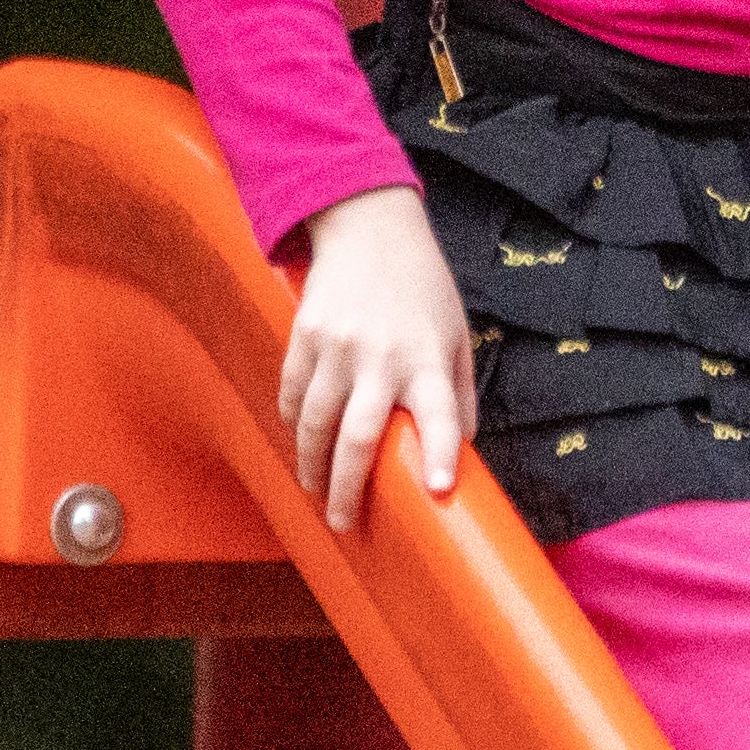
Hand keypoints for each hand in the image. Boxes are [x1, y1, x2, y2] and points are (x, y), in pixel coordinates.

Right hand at [280, 187, 474, 529]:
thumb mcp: (455, 334)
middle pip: (359, 437)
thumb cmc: (422, 289)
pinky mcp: (304, 335)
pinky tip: (301, 445)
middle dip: (348, 489)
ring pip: (314, 423)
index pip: (440, 414)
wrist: (369, 226)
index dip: (440, 453)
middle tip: (344, 523)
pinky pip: (291, 393)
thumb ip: (458, 395)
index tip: (437, 489)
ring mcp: (337, 346)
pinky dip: (293, 425)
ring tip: (316, 493)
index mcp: (428, 358)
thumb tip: (458, 452)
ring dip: (312, 466)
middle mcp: (382, 357)